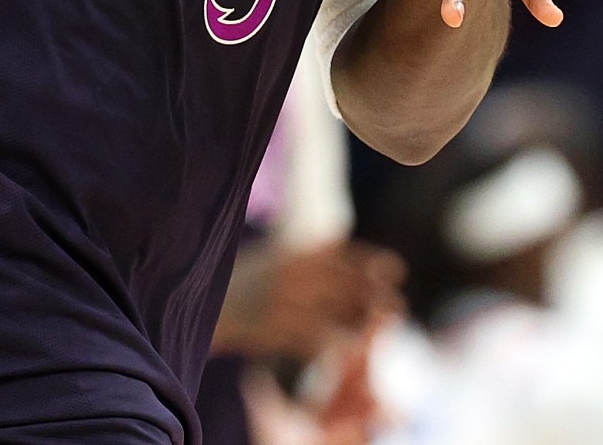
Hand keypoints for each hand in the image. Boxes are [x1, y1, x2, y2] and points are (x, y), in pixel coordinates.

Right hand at [230, 241, 403, 360]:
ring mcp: (282, 301)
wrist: (204, 304)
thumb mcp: (275, 257)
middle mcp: (290, 273)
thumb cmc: (246, 282)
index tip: (397, 269)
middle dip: (375, 295)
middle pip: (344, 284)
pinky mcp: (273, 328)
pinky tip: (349, 351)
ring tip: (379, 329)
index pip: (342, 254)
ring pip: (334, 314)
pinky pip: (313, 340)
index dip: (371, 262)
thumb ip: (310, 256)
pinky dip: (333, 346)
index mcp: (292, 252)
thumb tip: (349, 251)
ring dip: (361, 324)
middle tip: (398, 306)